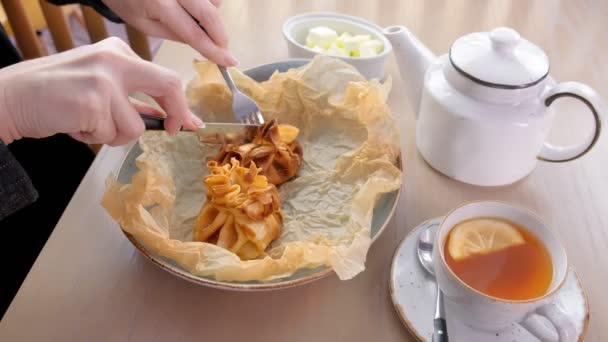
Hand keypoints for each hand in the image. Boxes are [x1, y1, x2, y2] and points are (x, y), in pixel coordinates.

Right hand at [0, 37, 203, 145]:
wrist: (9, 97)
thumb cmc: (53, 95)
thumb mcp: (97, 85)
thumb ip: (130, 99)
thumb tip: (167, 119)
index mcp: (118, 52)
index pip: (164, 77)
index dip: (180, 103)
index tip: (189, 122)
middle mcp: (115, 60)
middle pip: (168, 85)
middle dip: (177, 113)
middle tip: (174, 131)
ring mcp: (105, 79)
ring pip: (136, 125)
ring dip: (113, 135)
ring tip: (86, 123)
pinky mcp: (94, 101)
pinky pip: (111, 135)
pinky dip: (94, 138)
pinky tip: (74, 124)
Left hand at [102, 0, 236, 65]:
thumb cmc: (126, 1)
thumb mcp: (144, 24)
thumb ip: (174, 34)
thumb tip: (202, 42)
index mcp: (160, 4)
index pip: (194, 33)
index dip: (213, 50)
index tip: (229, 61)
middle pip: (209, 13)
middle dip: (220, 34)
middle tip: (223, 49)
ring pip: (214, 1)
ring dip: (213, 15)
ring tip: (198, 21)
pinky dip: (209, 3)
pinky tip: (195, 9)